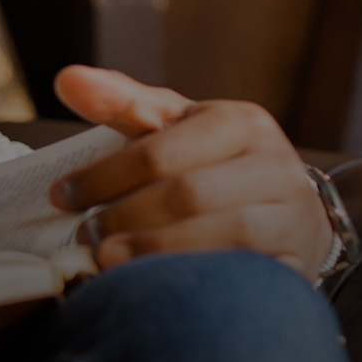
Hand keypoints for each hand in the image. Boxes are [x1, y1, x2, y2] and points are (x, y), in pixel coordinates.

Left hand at [48, 64, 331, 277]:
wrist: (287, 218)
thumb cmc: (213, 166)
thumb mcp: (173, 128)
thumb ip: (120, 104)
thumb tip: (67, 78)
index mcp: (242, 122)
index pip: (161, 151)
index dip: (103, 176)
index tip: (61, 196)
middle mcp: (278, 165)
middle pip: (188, 193)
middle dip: (124, 216)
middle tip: (83, 236)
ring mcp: (295, 217)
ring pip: (223, 234)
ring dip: (154, 250)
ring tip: (106, 258)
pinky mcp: (300, 264)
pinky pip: (245, 274)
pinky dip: (195, 276)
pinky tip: (157, 283)